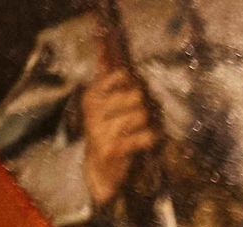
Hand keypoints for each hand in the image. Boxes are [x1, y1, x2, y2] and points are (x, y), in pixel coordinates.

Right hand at [80, 65, 161, 206]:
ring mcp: (101, 129)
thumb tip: (103, 40)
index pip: (120, 74)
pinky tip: (142, 142)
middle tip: (137, 119)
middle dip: (145, 107)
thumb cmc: (108, 130)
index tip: (131, 93)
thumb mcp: (104, 101)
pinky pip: (146, 136)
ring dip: (147, 125)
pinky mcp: (113, 148)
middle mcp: (93, 109)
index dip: (134, 83)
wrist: (99, 169)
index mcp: (92, 95)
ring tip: (136, 132)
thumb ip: (106, 74)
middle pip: (137, 95)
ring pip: (142, 115)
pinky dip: (150, 139)